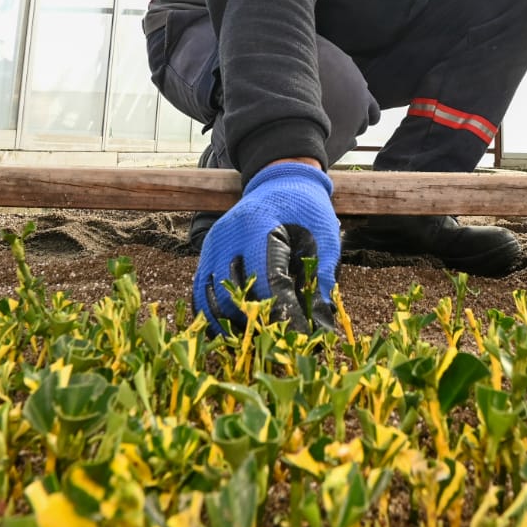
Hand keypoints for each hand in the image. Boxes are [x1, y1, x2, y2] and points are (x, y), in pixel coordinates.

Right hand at [193, 161, 340, 334]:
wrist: (280, 181)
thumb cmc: (307, 209)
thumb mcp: (324, 237)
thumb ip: (321, 278)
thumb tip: (323, 326)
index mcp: (259, 226)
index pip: (267, 282)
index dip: (283, 315)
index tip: (299, 338)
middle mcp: (228, 235)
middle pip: (234, 295)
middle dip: (257, 325)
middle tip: (278, 346)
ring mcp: (212, 245)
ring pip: (211, 299)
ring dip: (233, 325)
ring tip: (256, 343)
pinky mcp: (205, 253)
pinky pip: (202, 292)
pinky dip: (214, 316)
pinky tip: (233, 332)